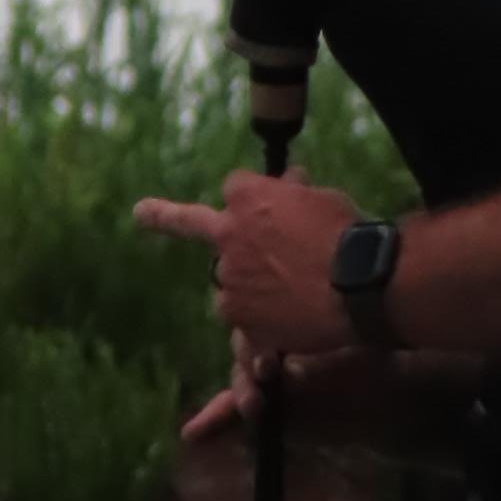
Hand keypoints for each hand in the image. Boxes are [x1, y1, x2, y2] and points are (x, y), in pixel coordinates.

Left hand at [134, 167, 358, 357]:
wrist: (358, 285)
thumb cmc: (348, 234)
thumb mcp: (322, 200)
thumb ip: (296, 195)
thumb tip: (292, 180)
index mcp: (248, 197)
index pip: (233, 186)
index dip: (248, 194)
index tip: (246, 197)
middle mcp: (229, 236)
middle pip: (212, 233)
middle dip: (192, 227)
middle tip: (142, 211)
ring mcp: (230, 279)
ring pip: (229, 282)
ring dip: (247, 284)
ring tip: (289, 294)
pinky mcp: (239, 317)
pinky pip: (243, 318)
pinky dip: (259, 318)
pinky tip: (290, 320)